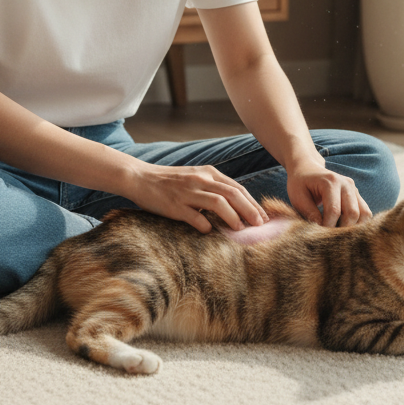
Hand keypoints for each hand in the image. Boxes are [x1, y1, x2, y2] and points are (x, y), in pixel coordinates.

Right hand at [127, 163, 268, 233]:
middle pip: (232, 193)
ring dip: (233, 216)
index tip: (263, 217)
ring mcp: (188, 191)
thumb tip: (236, 206)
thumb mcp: (195, 178)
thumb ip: (214, 188)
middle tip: (259, 225)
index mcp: (208, 172)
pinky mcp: (175, 205)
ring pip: (218, 202)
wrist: (141, 178)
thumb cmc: (170, 181)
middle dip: (249, 210)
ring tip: (241, 229)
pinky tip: (210, 231)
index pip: (237, 187)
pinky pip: (194, 215)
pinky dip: (205, 224)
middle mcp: (200, 179)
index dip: (252, 203)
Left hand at [287, 162, 370, 226]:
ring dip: (352, 227)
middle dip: (341, 229)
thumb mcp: (298, 198)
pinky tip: (343, 225)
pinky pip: (365, 212)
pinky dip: (358, 223)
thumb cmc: (300, 184)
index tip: (318, 234)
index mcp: (330, 181)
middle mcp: (346, 183)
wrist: (307, 168)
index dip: (327, 227)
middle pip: (352, 213)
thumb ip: (310, 213)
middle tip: (328, 235)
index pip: (334, 211)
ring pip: (364, 214)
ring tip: (336, 230)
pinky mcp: (357, 194)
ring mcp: (354, 188)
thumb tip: (321, 231)